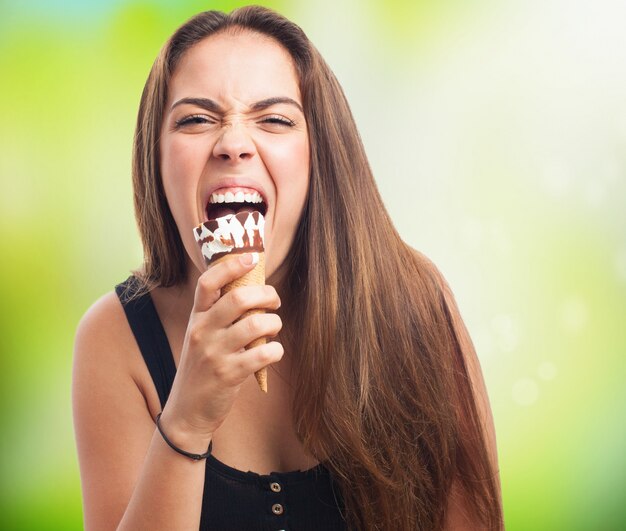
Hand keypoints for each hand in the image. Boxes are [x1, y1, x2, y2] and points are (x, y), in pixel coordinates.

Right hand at [160, 253, 282, 448]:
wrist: (187, 411)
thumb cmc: (202, 367)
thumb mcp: (201, 336)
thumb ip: (219, 314)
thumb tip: (252, 288)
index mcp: (196, 317)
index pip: (208, 282)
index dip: (231, 265)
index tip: (251, 258)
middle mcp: (202, 331)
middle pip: (239, 298)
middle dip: (267, 295)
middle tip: (274, 301)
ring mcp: (214, 353)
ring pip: (256, 324)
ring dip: (275, 323)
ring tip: (274, 328)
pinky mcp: (229, 374)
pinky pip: (264, 353)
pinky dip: (276, 350)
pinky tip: (273, 353)